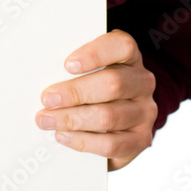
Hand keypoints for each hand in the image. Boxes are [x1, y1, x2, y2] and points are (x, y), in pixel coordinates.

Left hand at [35, 28, 157, 170]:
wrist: (122, 119)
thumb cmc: (99, 85)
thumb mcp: (93, 69)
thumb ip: (77, 67)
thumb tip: (45, 72)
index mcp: (130, 56)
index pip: (122, 46)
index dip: (95, 54)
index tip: (68, 65)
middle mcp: (142, 81)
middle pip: (113, 84)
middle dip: (75, 92)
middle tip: (48, 98)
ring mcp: (144, 111)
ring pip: (109, 116)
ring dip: (73, 119)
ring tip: (48, 120)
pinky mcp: (140, 139)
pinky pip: (111, 144)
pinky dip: (84, 141)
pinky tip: (64, 135)